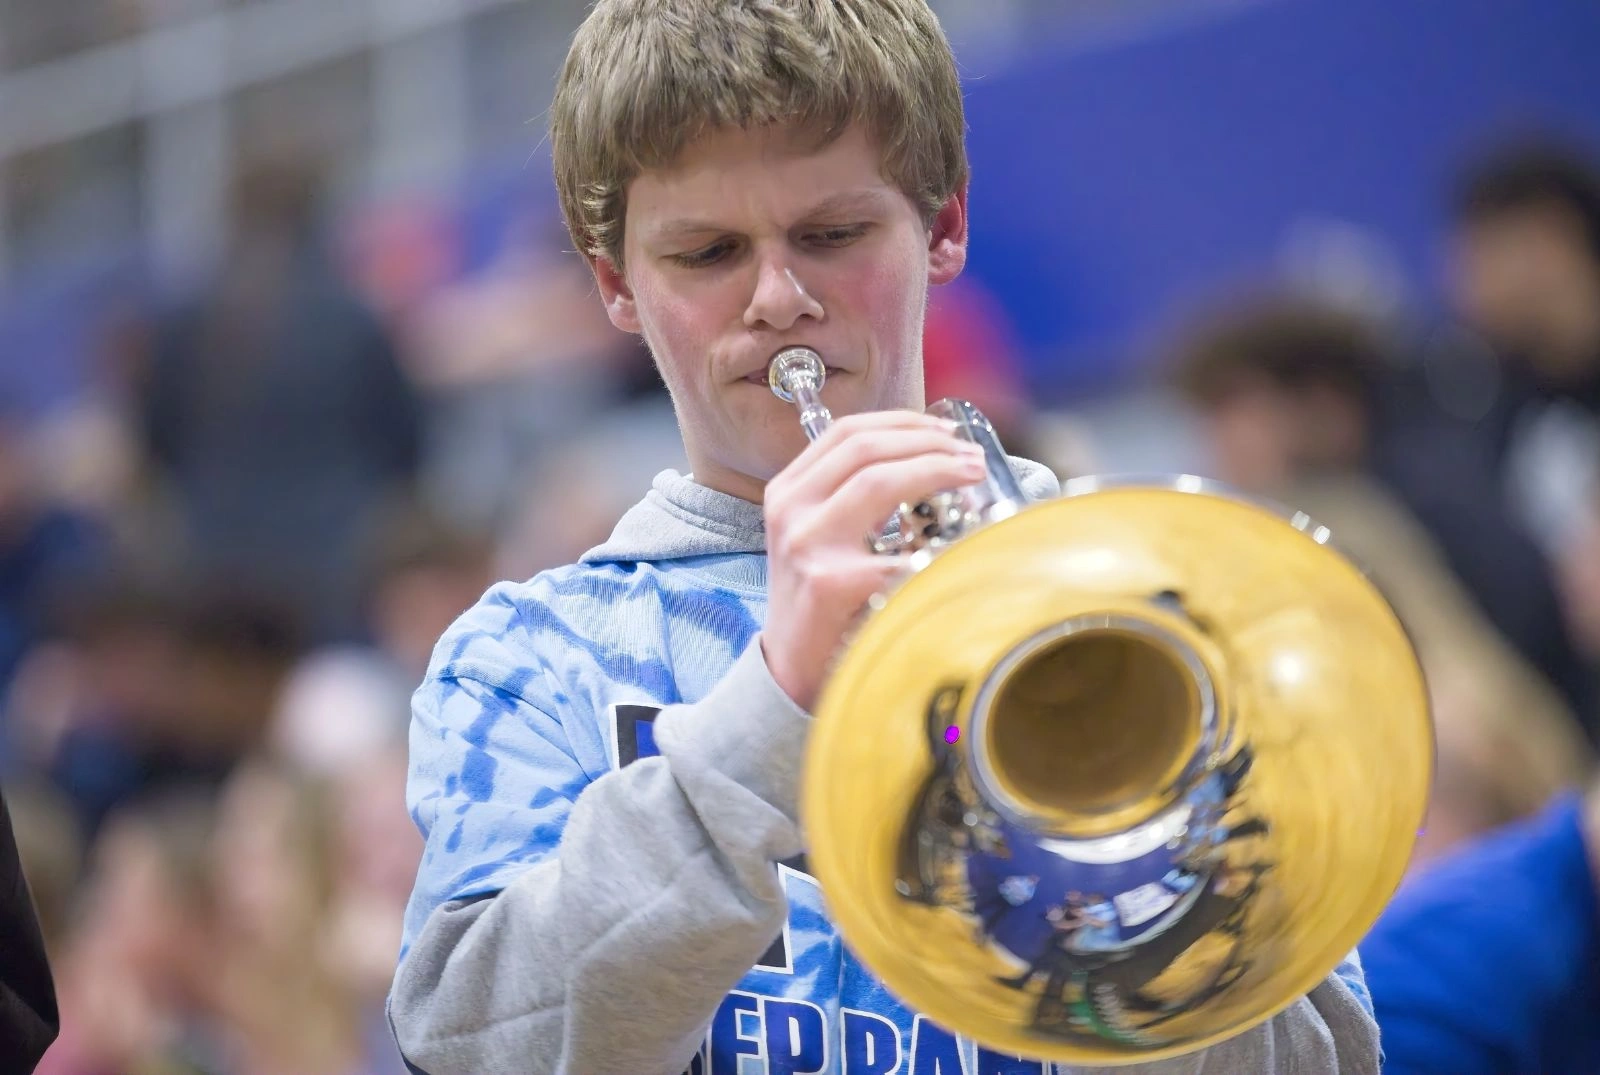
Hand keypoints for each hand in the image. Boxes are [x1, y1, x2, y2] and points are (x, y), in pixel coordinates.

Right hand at [760, 410, 987, 710]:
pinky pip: (897, 552)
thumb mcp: (818, 535)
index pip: (846, 432)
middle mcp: (791, 509)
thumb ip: (852, 497)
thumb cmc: (818, 602)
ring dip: (936, 470)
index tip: (944, 430)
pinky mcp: (830, 582)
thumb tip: (927, 460)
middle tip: (970, 456)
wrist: (788, 670)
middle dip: (928, 443)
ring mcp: (807, 543)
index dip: (903, 422)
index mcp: (788, 491)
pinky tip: (963, 545)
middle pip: (866, 448)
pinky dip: (937, 545)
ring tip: (971, 474)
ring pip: (879, 481)